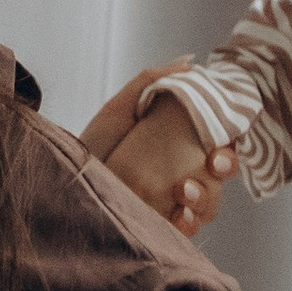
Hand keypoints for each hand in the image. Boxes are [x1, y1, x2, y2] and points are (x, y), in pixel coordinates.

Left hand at [81, 70, 235, 238]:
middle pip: (221, 175)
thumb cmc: (91, 145)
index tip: (220, 146)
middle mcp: (180, 175)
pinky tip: (178, 215)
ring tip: (182, 191)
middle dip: (225, 168)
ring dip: (204, 198)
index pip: (218, 145)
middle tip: (213, 163)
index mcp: (178, 147)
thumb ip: (152, 82)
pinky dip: (189, 224)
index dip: (228, 146)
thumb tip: (191, 61)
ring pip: (210, 204)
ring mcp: (171, 205)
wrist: (63, 181)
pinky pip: (187, 230)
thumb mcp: (119, 109)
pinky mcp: (159, 227)